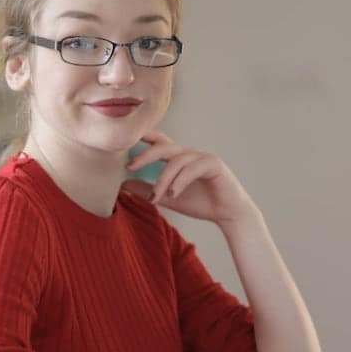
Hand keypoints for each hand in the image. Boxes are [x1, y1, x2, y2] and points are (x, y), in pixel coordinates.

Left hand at [122, 131, 256, 226]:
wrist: (229, 214)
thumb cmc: (200, 203)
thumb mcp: (167, 198)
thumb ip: (147, 190)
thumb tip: (122, 186)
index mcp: (178, 157)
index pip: (158, 141)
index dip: (143, 136)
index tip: (123, 141)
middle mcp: (189, 153)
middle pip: (164, 146)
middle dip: (145, 155)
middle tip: (130, 167)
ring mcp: (202, 157)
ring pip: (177, 161)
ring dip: (163, 179)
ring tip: (156, 197)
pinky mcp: (214, 164)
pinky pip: (193, 168)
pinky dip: (180, 181)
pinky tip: (173, 194)